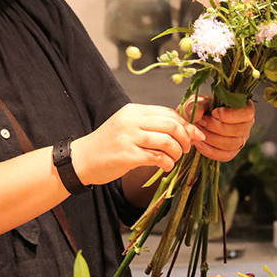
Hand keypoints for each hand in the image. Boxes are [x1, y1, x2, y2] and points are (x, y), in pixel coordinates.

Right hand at [71, 104, 204, 186]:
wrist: (82, 159)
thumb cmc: (108, 145)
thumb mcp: (128, 127)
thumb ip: (150, 126)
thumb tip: (183, 130)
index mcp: (133, 111)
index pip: (168, 112)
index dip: (185, 124)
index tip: (194, 135)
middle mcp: (131, 120)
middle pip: (170, 124)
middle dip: (185, 137)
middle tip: (187, 148)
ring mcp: (128, 137)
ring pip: (166, 140)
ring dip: (177, 152)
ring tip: (175, 158)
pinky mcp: (127, 155)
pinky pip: (156, 157)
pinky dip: (167, 162)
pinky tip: (166, 166)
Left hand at [180, 96, 255, 161]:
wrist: (196, 121)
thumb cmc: (201, 107)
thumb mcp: (198, 102)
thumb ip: (198, 106)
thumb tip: (198, 115)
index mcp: (244, 107)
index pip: (247, 113)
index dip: (231, 115)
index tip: (214, 113)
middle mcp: (246, 124)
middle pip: (239, 130)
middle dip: (217, 127)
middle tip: (201, 122)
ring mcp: (241, 139)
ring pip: (232, 144)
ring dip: (212, 139)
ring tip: (199, 132)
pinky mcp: (233, 151)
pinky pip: (226, 155)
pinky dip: (211, 151)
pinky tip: (199, 144)